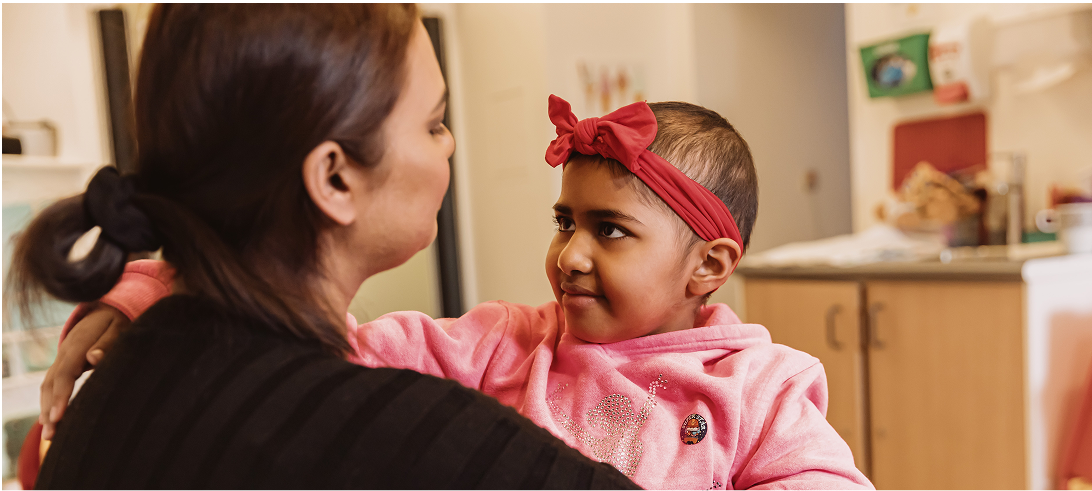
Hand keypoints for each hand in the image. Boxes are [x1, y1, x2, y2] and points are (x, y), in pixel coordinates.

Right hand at [39, 304, 129, 439]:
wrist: (107, 308)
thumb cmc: (117, 320)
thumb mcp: (118, 327)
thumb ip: (107, 343)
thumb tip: (94, 358)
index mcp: (77, 345)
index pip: (65, 374)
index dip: (60, 396)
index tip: (58, 417)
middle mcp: (64, 352)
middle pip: (52, 384)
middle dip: (50, 410)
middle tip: (51, 435)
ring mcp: (61, 357)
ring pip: (48, 385)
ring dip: (46, 409)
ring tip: (49, 435)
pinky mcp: (63, 363)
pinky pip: (51, 384)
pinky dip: (48, 401)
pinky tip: (49, 419)